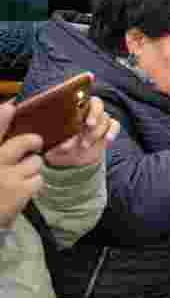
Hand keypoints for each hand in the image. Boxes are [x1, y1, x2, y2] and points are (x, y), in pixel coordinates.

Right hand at [0, 103, 43, 228]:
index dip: (1, 118)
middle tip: (34, 144)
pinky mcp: (19, 190)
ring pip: (35, 162)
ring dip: (31, 168)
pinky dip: (33, 184)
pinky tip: (21, 190)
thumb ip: (1, 145)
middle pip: (25, 142)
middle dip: (33, 142)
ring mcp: (7, 176)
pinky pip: (38, 179)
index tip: (10, 107)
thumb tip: (8, 117)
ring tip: (18, 177)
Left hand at [44, 97, 118, 167]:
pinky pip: (114, 125)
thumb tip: (46, 135)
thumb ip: (51, 136)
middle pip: (97, 104)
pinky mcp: (108, 128)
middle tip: (88, 125)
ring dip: (95, 132)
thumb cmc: (56, 145)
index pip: (81, 96)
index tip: (76, 107)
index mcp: (73, 107)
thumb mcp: (50, 140)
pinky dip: (111, 132)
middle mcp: (88, 110)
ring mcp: (99, 119)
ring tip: (84, 145)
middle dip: (93, 114)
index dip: (82, 98)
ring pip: (104, 118)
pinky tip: (107, 140)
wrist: (69, 157)